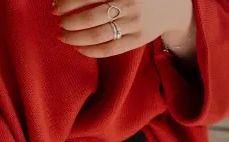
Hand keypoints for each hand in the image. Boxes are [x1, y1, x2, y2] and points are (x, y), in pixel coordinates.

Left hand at [54, 0, 194, 57]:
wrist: (173, 5)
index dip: (67, 2)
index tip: (54, 7)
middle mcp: (129, 4)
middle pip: (90, 17)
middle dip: (69, 22)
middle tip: (59, 23)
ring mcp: (135, 23)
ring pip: (98, 35)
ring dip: (75, 38)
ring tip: (64, 36)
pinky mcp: (139, 39)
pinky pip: (109, 50)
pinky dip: (90, 51)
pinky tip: (78, 48)